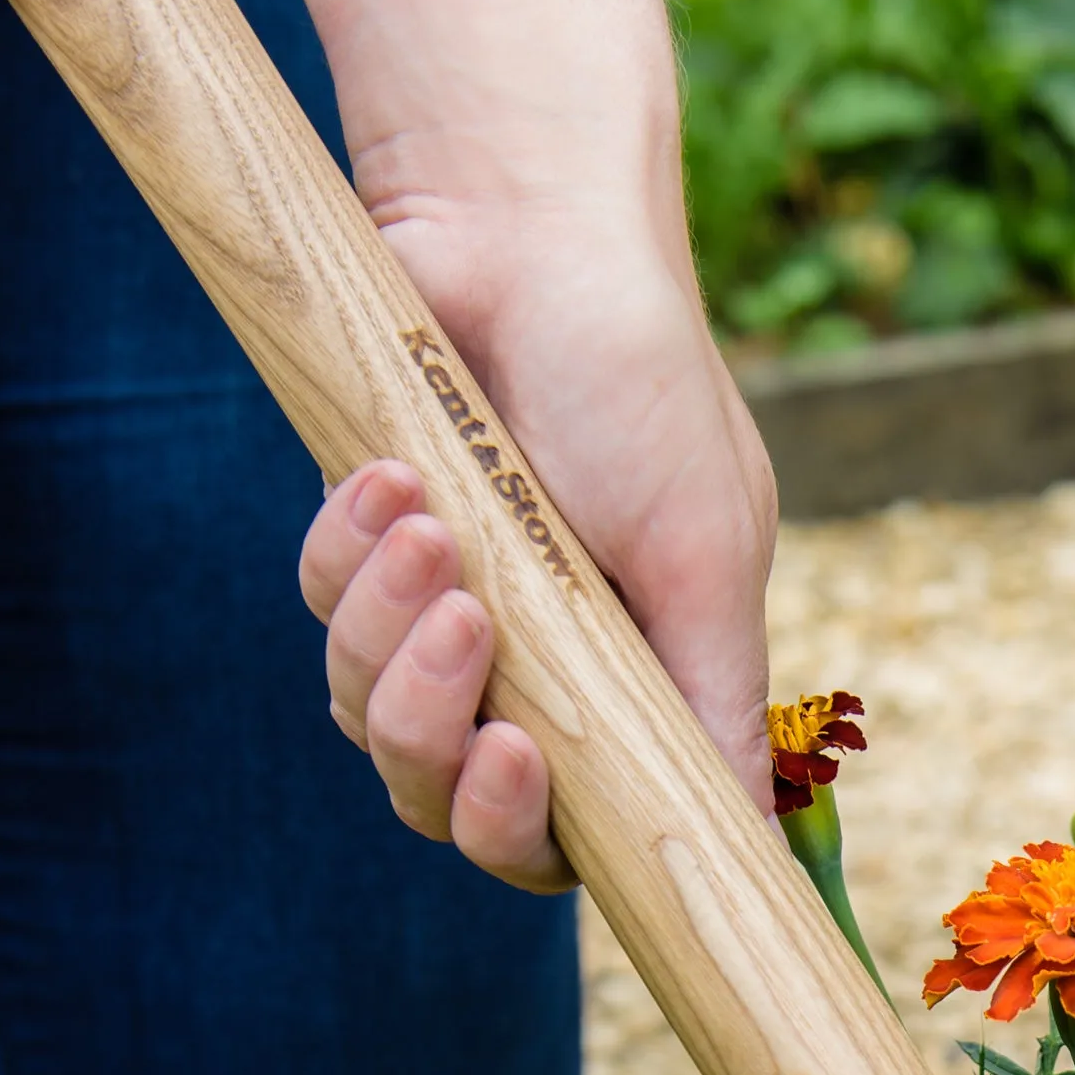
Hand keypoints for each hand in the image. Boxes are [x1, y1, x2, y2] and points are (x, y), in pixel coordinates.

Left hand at [297, 200, 778, 894]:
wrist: (525, 231)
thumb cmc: (639, 384)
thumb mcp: (706, 551)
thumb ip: (720, 698)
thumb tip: (751, 843)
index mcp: (628, 696)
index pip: (561, 836)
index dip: (523, 832)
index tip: (518, 759)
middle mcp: (534, 676)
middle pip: (442, 799)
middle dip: (433, 728)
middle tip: (467, 625)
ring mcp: (444, 618)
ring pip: (368, 713)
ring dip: (387, 630)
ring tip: (428, 519)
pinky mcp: (366, 554)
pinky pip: (323, 608)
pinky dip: (347, 555)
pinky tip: (391, 477)